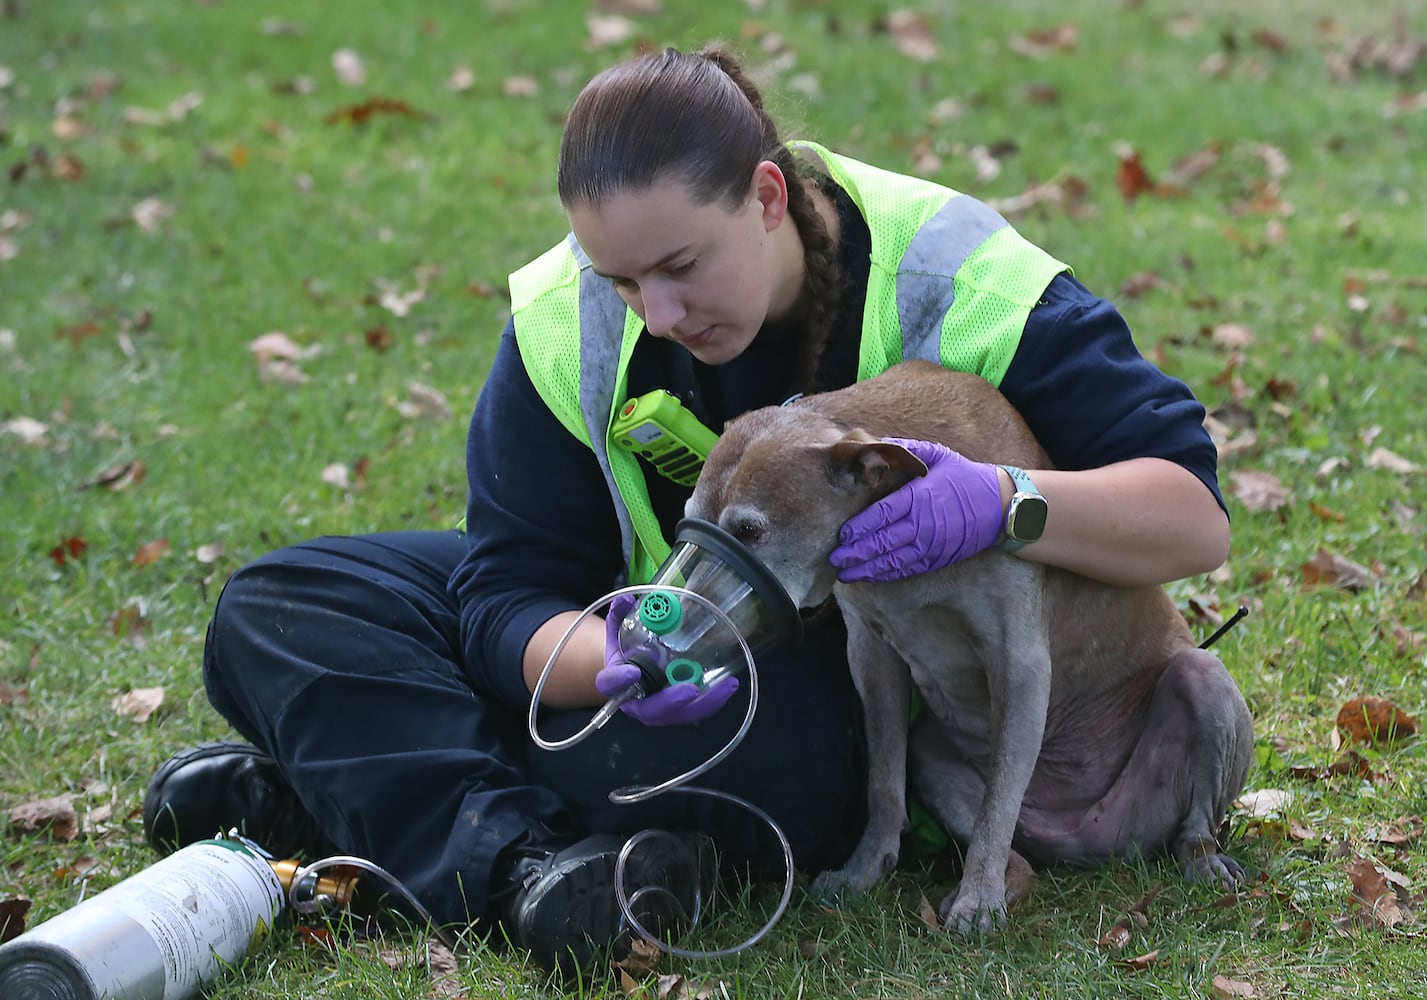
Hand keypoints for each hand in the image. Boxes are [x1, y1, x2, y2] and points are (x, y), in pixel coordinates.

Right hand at [594, 593, 739, 725]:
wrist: (631, 671)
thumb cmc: (624, 652)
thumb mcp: (618, 631)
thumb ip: (619, 615)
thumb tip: (626, 598)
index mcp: (615, 682)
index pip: (611, 683)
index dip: (619, 680)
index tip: (633, 672)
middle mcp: (635, 702)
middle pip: (651, 710)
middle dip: (672, 701)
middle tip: (690, 690)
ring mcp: (657, 710)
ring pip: (678, 715)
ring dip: (703, 704)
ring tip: (725, 686)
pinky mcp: (676, 712)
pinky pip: (694, 712)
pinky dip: (712, 702)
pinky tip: (728, 686)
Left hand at [829, 438, 1003, 581]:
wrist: (1000, 507)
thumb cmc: (966, 478)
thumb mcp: (939, 455)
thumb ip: (907, 449)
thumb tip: (879, 443)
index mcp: (919, 498)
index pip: (881, 515)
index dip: (859, 527)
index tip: (841, 534)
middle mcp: (923, 525)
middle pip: (881, 542)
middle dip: (855, 553)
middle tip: (833, 558)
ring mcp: (930, 546)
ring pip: (891, 561)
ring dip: (865, 569)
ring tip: (844, 573)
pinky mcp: (936, 559)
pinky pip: (906, 570)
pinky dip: (886, 575)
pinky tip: (869, 576)